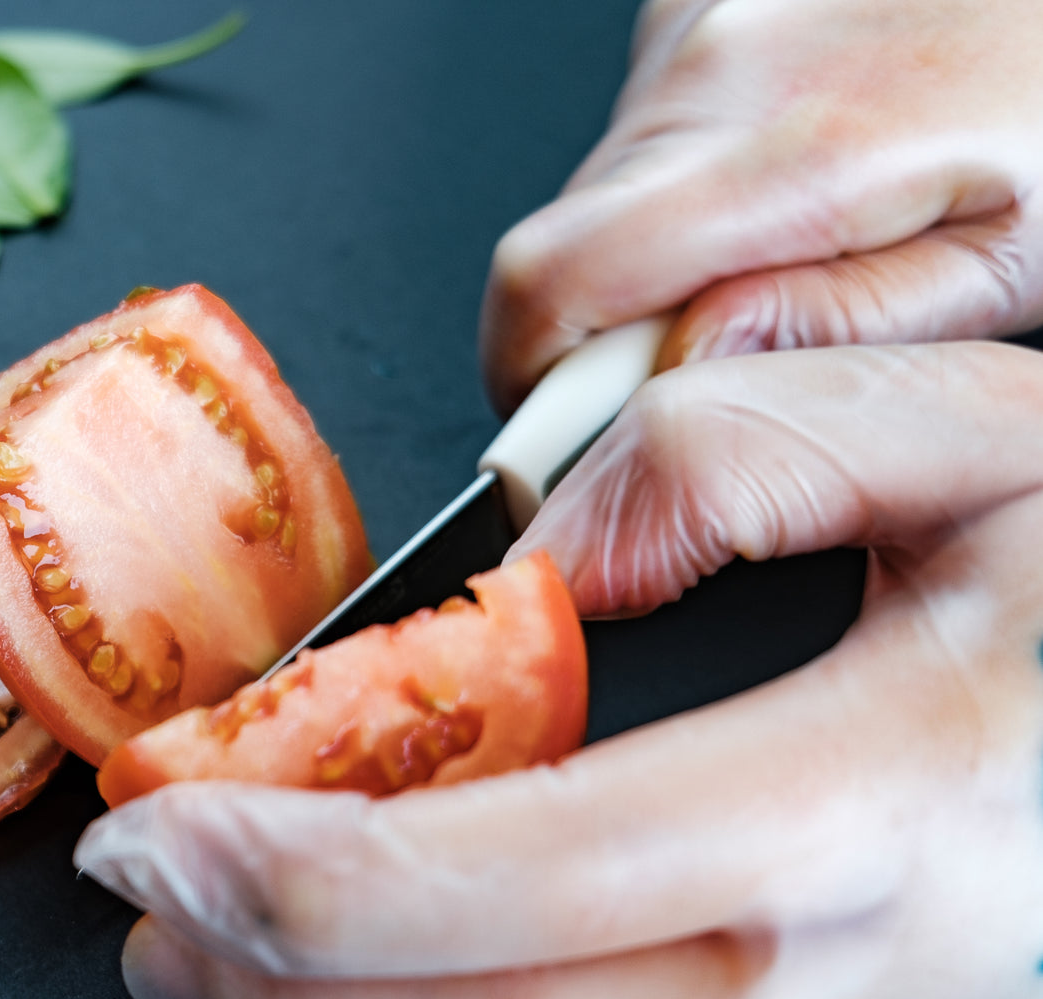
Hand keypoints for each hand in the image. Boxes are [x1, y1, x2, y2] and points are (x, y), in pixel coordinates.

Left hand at [76, 341, 1042, 998]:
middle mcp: (861, 966)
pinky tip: (403, 981)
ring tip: (230, 966)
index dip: (310, 877)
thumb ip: (728, 463)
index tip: (158, 836)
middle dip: (291, 983)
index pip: (528, 870)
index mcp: (873, 792)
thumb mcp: (965, 443)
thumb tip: (538, 565)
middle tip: (157, 919)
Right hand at [481, 0, 1042, 413]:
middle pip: (562, 251)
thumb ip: (831, 327)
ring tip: (781, 241)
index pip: (551, 282)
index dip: (528, 378)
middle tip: (722, 347)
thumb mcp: (1002, 266)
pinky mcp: (691, 6)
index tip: (571, 432)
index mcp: (799, 147)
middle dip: (613, 331)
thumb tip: (683, 369)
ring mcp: (695, 21)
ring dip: (653, 256)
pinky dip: (678, 186)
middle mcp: (718, 64)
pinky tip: (776, 177)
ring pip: (596, 200)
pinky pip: (636, 138)